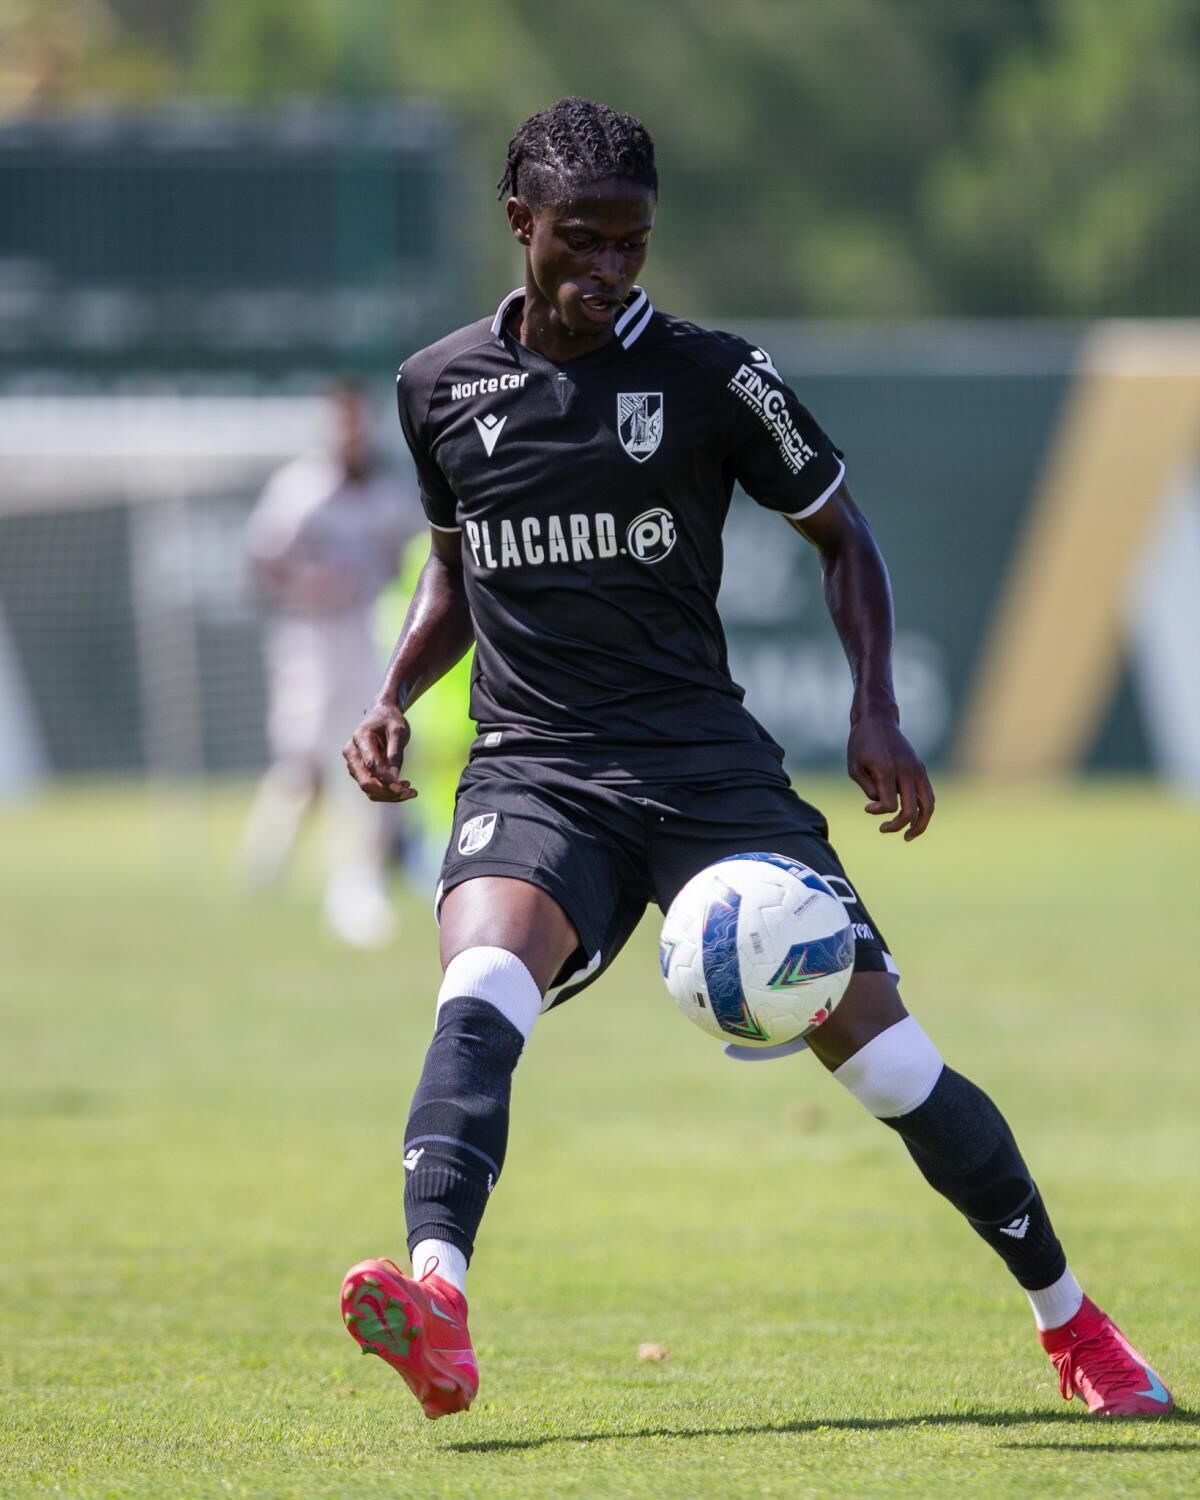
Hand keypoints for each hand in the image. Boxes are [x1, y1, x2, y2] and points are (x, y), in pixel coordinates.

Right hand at [343, 702, 416, 801]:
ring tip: (410, 790)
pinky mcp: (360, 771)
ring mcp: (354, 764)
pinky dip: (387, 791)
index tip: (404, 788)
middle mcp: (352, 753)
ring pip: (368, 789)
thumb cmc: (390, 720)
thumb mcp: (398, 730)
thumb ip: (395, 753)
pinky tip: (403, 786)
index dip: (386, 779)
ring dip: (389, 794)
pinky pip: (372, 787)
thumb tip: (394, 778)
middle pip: (366, 782)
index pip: (371, 765)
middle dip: (388, 792)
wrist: (381, 713)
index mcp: (360, 738)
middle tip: (411, 793)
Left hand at [847, 713, 934, 839]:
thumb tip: (884, 807)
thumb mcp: (855, 768)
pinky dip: (924, 810)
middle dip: (899, 825)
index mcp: (887, 770)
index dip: (878, 812)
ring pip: (928, 804)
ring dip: (921, 824)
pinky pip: (928, 795)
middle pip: (913, 809)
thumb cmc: (861, 744)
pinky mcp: (921, 769)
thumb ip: (869, 790)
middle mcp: (906, 771)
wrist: (878, 720)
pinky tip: (914, 820)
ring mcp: (917, 770)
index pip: (890, 804)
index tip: (867, 808)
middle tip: (883, 829)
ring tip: (909, 836)